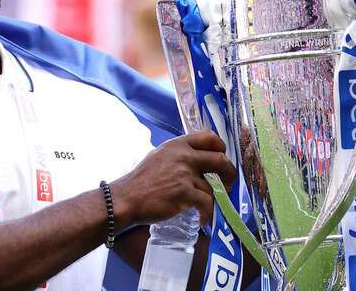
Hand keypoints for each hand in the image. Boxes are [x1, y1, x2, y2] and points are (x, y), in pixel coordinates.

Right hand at [111, 130, 235, 226]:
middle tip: (227, 184)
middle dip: (229, 174)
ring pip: (213, 186)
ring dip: (214, 199)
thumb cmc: (140, 181)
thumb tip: (195, 160)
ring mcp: (185, 174)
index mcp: (177, 145)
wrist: (126, 199)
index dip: (221, 147)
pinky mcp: (185, 193)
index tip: (222, 158)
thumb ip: (176, 156)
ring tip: (207, 207)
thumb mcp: (158, 157)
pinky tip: (202, 219)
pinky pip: (207, 203)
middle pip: (220, 159)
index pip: (209, 137)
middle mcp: (183, 156)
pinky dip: (207, 214)